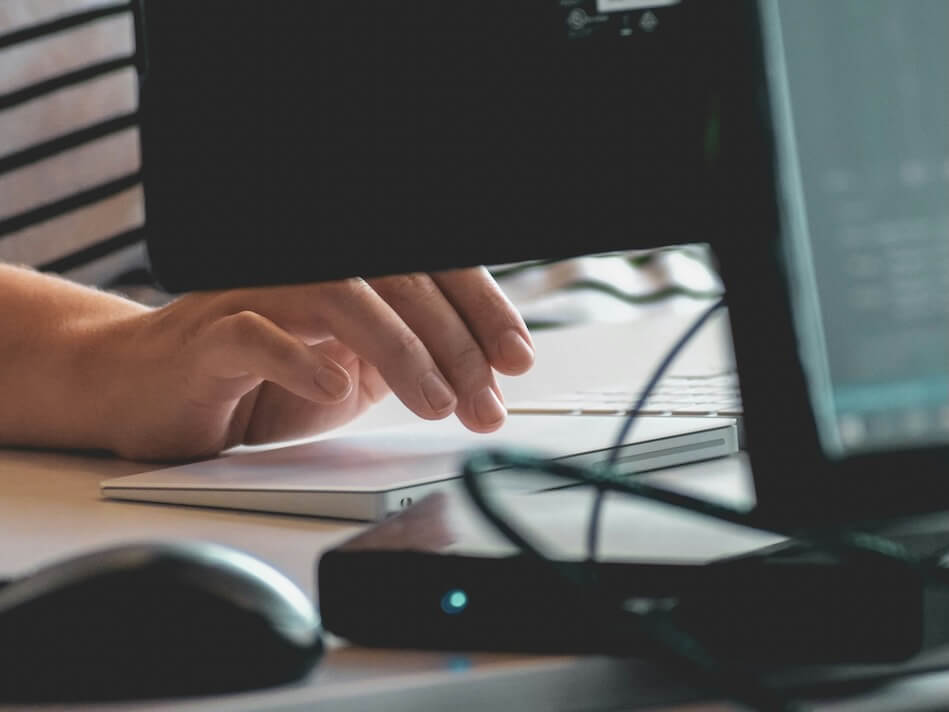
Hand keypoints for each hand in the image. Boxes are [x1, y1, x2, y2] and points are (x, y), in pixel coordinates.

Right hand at [93, 267, 533, 459]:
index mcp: (349, 278)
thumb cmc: (255, 381)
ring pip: (341, 297)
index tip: (516, 358)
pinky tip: (336, 389)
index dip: (481, 309)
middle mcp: (306, 271)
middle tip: (486, 401)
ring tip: (436, 402)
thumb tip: (481, 370)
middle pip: (398, 280)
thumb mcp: (351, 372)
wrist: (152, 393)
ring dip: (401, 352)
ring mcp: (255, 295)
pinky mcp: (208, 337)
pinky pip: (257, 335)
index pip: (429, 272)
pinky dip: (301, 359)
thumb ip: (405, 359)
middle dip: (455, 344)